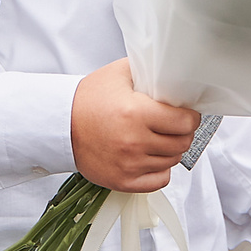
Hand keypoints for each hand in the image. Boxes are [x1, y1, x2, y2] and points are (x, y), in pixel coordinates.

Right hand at [69, 58, 199, 193]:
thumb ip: (148, 68)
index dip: (190, 117)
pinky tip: (150, 157)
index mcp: (136, 113)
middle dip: (182, 133)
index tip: (186, 114)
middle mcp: (134, 141)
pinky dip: (160, 170)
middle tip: (173, 126)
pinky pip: (159, 181)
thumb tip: (173, 70)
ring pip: (172, 161)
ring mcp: (129, 164)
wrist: (60, 125)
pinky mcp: (122, 181)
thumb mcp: (118, 73)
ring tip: (158, 139)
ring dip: (170, 150)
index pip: (185, 122)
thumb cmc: (88, 99)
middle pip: (181, 143)